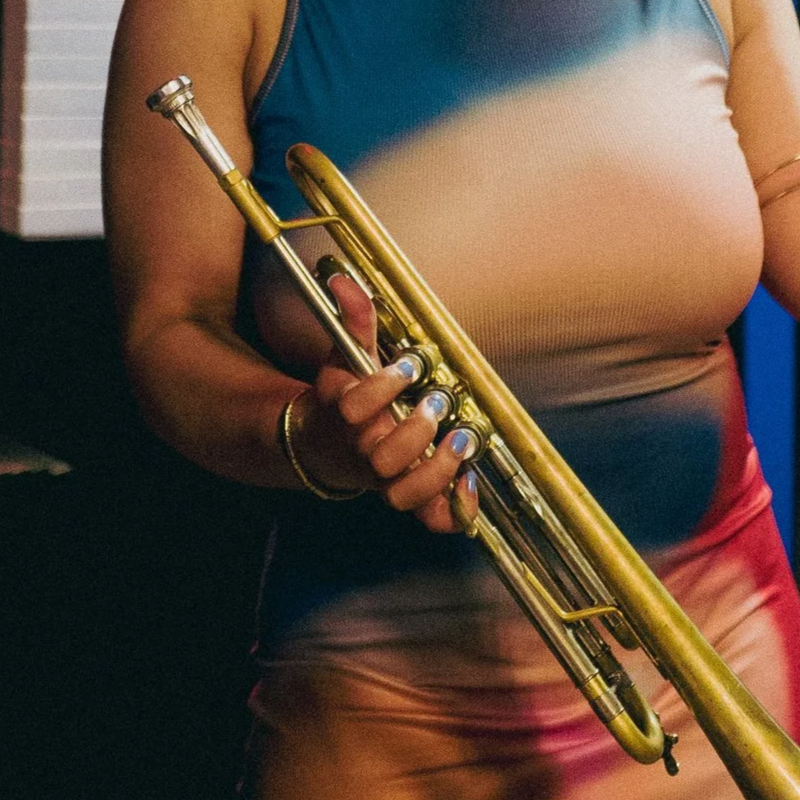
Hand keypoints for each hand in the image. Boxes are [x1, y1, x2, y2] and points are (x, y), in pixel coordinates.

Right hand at [292, 271, 479, 533]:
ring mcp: (384, 481)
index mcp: (344, 416)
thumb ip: (353, 320)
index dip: (381, 389)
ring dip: (436, 469)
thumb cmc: (350, 395)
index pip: (353, 410)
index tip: (407, 366)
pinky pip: (430, 518)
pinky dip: (453, 510)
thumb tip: (342, 280)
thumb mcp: (349, 355)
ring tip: (461, 439)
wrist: (329, 445)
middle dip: (415, 430)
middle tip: (437, 403)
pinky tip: (471, 481)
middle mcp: (362, 453)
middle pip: (381, 457)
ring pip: (402, 494)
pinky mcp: (408, 497)